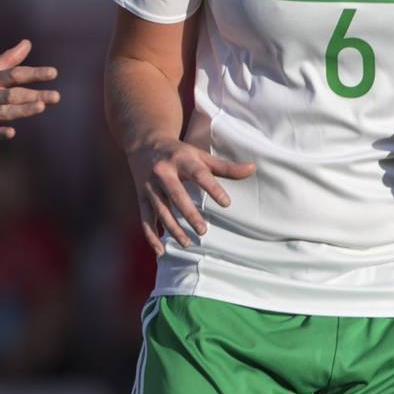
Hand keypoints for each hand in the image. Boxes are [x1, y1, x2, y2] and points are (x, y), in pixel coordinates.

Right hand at [0, 40, 59, 148]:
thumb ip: (7, 60)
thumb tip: (27, 43)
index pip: (13, 75)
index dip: (34, 74)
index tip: (54, 73)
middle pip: (11, 94)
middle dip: (34, 94)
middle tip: (56, 97)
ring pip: (1, 111)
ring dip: (21, 109)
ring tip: (40, 107)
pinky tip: (11, 133)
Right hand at [128, 139, 254, 256]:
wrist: (143, 143)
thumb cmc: (178, 152)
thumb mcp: (200, 155)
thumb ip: (225, 166)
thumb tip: (253, 168)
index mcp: (181, 160)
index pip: (199, 174)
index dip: (213, 188)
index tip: (226, 204)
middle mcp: (163, 172)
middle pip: (176, 195)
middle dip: (189, 214)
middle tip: (204, 231)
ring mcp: (150, 186)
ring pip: (160, 210)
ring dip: (173, 228)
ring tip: (187, 243)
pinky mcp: (141, 197)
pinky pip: (145, 218)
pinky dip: (151, 235)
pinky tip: (160, 250)